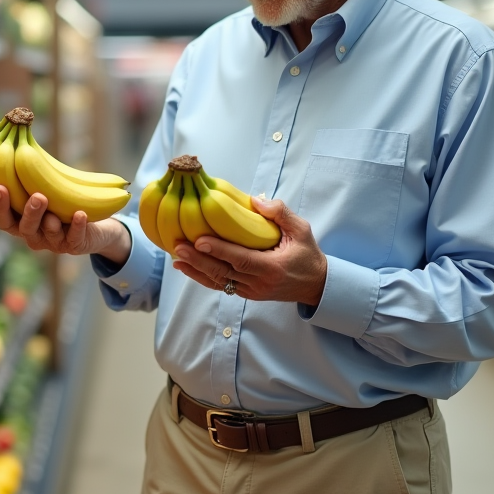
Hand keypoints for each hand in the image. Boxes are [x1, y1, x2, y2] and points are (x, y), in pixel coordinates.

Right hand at [0, 185, 130, 263]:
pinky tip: (80, 214)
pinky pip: (75, 238)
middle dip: (30, 212)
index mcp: (21, 222)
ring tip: (57, 206)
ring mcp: (54, 242)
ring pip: (49, 234)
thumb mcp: (44, 190)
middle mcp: (34, 235)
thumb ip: (30, 175)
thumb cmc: (60, 203)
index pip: (4, 219)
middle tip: (38, 196)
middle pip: (25, 229)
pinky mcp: (75, 244)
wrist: (93, 226)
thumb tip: (19, 138)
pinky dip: (77, 226)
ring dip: (51, 220)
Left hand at [172, 198, 326, 306]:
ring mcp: (252, 291)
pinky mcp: (247, 294)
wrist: (316, 285)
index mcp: (273, 268)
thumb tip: (256, 200)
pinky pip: (222, 286)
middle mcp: (259, 283)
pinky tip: (188, 268)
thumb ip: (281, 214)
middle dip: (199, 260)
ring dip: (196, 270)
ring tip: (177, 258)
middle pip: (224, 272)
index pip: (242, 259)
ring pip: (219, 282)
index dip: (219, 251)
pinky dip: (203, 278)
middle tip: (179, 247)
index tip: (199, 241)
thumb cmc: (308, 254)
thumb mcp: (302, 230)